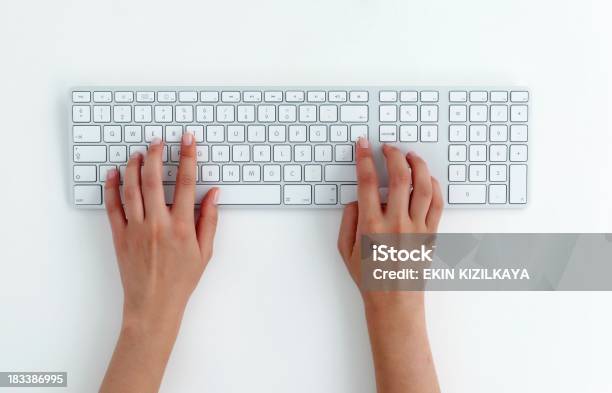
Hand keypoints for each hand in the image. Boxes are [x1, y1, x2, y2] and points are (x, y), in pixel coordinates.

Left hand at [100, 133, 217, 392]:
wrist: (154, 305)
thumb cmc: (181, 280)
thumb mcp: (205, 252)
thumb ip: (210, 220)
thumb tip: (214, 193)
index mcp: (182, 227)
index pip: (187, 184)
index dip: (188, 157)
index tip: (188, 140)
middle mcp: (158, 224)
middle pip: (156, 180)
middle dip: (157, 155)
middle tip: (158, 140)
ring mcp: (136, 229)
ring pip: (133, 189)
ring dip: (135, 167)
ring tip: (139, 152)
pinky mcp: (120, 236)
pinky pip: (113, 207)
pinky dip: (112, 188)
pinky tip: (114, 174)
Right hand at [337, 139, 442, 304]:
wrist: (394, 301)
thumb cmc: (369, 276)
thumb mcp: (345, 250)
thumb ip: (348, 220)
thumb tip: (358, 199)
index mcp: (371, 226)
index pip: (368, 182)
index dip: (364, 158)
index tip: (363, 144)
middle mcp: (396, 223)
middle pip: (400, 177)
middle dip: (393, 155)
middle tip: (388, 147)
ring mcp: (417, 228)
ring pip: (423, 186)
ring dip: (417, 164)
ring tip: (410, 155)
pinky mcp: (431, 233)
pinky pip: (437, 203)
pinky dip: (434, 185)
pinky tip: (427, 178)